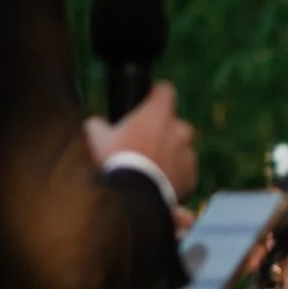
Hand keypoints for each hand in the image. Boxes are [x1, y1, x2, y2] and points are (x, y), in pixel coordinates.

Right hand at [85, 81, 197, 198]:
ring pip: (179, 148)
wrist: (134, 197)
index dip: (155, 95)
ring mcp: (189, 153)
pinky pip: (183, 170)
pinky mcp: (191, 176)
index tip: (146, 101)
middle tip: (140, 143)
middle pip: (172, 123)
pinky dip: (173, 174)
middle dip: (160, 130)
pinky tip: (154, 183)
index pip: (165, 90)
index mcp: (159, 113)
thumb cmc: (115, 161)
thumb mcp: (96, 137)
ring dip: (167, 153)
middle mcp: (180, 129)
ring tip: (146, 167)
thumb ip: (98, 124)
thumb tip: (97, 123)